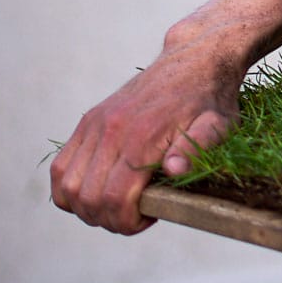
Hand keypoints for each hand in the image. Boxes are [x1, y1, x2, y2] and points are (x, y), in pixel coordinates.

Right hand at [51, 36, 240, 233]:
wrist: (196, 60)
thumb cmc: (211, 99)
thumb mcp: (220, 124)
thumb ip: (198, 147)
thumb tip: (173, 170)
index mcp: (143, 135)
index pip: (116, 197)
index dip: (126, 222)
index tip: (147, 220)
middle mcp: (112, 130)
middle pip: (89, 197)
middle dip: (109, 219)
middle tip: (133, 218)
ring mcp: (96, 124)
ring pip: (68, 185)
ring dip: (86, 208)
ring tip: (115, 207)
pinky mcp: (89, 121)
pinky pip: (61, 166)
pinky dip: (68, 189)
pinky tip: (94, 194)